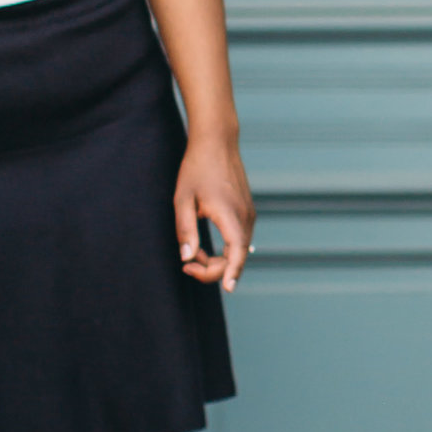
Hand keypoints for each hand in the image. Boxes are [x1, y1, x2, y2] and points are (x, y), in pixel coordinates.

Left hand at [174, 133, 255, 290]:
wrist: (217, 143)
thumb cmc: (196, 168)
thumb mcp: (182, 199)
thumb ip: (185, 230)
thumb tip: (187, 257)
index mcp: (229, 214)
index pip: (236, 252)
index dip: (233, 272)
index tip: (228, 289)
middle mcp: (245, 216)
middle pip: (236, 257)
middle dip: (212, 269)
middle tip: (186, 265)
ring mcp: (248, 214)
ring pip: (238, 250)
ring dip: (218, 261)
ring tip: (192, 256)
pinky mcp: (246, 212)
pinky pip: (238, 240)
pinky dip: (225, 250)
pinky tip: (205, 248)